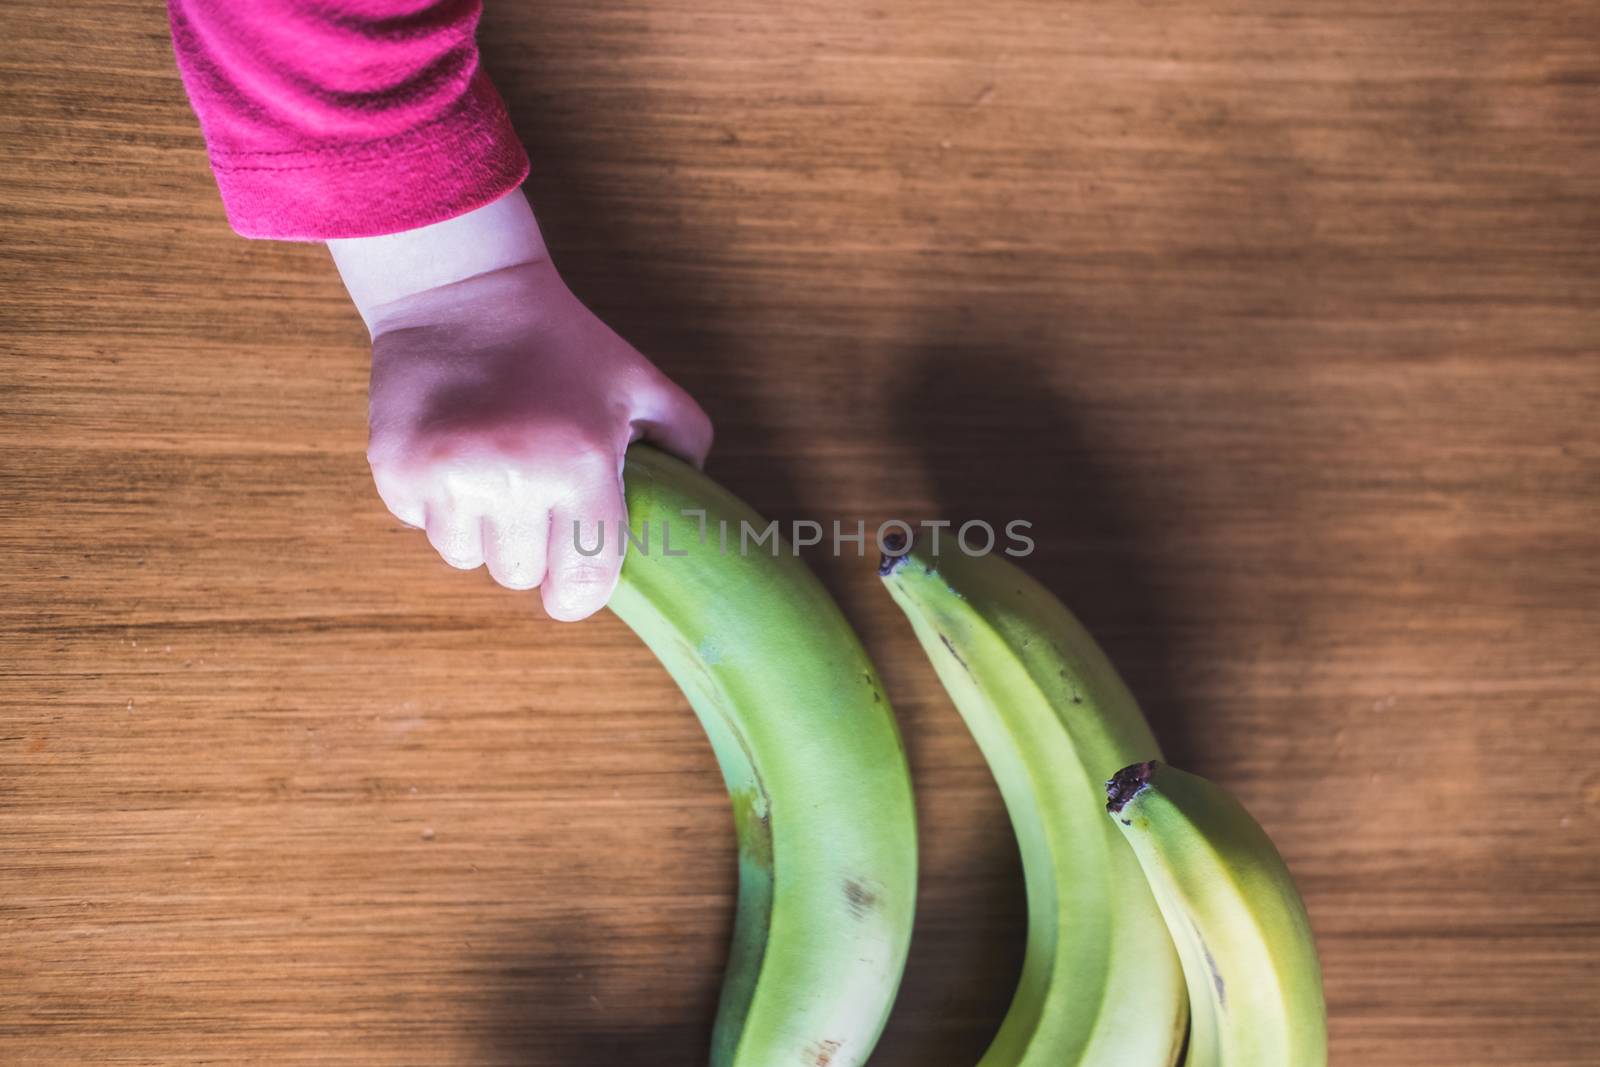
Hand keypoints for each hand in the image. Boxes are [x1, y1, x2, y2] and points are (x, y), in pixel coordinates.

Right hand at [329, 192, 711, 620]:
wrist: (466, 289)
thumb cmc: (563, 343)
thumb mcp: (642, 383)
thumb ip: (685, 443)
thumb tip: (694, 507)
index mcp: (583, 465)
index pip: (583, 583)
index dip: (579, 594)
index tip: (573, 585)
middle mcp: (514, 477)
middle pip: (520, 576)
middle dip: (530, 550)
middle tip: (534, 497)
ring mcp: (447, 475)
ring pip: (466, 556)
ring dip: (480, 529)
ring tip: (492, 468)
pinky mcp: (396, 468)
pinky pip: (421, 525)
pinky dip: (436, 503)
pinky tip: (453, 452)